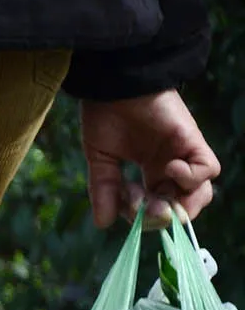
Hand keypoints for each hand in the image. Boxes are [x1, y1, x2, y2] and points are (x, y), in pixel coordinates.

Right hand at [81, 91, 219, 228]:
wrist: (114, 85)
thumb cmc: (104, 115)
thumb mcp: (101, 160)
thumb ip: (104, 190)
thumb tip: (102, 224)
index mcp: (151, 172)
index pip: (157, 207)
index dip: (144, 216)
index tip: (126, 206)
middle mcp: (170, 166)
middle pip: (182, 206)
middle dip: (164, 217)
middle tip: (146, 211)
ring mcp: (184, 155)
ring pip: (201, 193)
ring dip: (182, 205)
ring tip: (160, 200)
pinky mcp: (193, 141)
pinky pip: (208, 170)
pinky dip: (191, 177)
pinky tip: (168, 167)